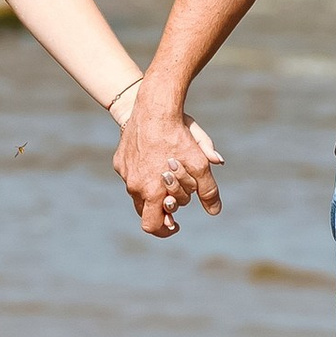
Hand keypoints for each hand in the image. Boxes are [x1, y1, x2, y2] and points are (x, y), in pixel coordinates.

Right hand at [112, 84, 223, 236]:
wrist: (154, 106)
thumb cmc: (178, 135)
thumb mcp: (199, 163)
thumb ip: (208, 190)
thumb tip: (215, 211)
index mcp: (150, 192)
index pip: (152, 225)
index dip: (165, 229)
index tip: (176, 225)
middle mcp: (133, 185)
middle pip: (146, 210)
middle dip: (163, 207)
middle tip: (177, 196)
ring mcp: (124, 172)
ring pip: (139, 192)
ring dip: (154, 190)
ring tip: (169, 175)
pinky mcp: (120, 160)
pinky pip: (132, 174)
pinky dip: (145, 172)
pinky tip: (156, 157)